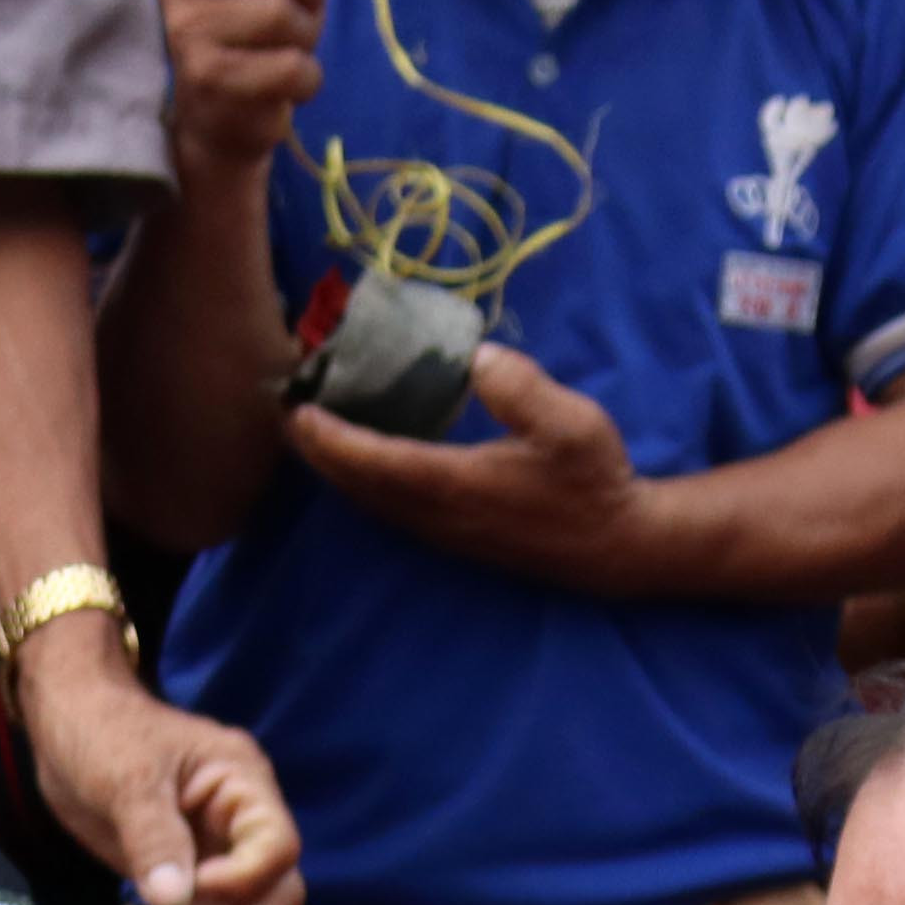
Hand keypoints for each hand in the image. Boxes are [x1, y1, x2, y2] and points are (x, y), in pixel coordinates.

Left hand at [13, 628, 305, 904]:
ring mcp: (216, 855)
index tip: (194, 889)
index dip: (245, 880)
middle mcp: (240, 825)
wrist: (64, 726)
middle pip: (275, 897)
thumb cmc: (101, 729)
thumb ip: (153, 838)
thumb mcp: (126, 778)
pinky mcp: (187, 880)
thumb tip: (175, 902)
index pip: (277, 847)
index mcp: (242, 785)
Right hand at [159, 0, 340, 174]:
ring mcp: (188, 27)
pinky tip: (291, 82)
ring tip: (292, 47)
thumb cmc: (256, 29)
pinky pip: (289, 67)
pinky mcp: (208, 77)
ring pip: (279, 11)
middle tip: (307, 7)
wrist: (221, 117)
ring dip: (309, 32)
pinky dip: (308, 78)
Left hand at [281, 343, 655, 597]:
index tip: (294, 408)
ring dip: (336, 467)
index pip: (372, 461)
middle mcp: (438, 515)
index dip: (327, 437)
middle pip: (356, 485)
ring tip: (309, 429)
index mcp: (455, 485)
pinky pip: (390, 508)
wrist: (619, 546)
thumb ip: (523, 388)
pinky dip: (363, 480)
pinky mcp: (454, 537)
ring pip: (370, 501)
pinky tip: (360, 458)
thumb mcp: (572, 424)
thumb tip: (477, 358)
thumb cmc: (596, 481)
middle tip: (285, 407)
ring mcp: (444, 532)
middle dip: (315, 450)